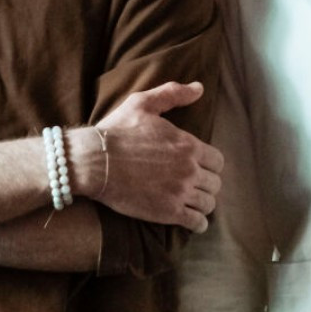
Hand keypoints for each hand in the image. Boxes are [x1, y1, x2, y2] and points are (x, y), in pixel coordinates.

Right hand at [80, 81, 223, 232]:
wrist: (93, 161)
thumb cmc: (116, 131)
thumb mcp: (142, 103)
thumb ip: (173, 94)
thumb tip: (199, 88)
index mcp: (188, 145)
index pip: (217, 161)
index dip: (210, 164)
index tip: (200, 167)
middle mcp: (189, 170)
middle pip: (215, 183)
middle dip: (207, 184)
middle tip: (196, 185)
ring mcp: (179, 192)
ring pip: (209, 203)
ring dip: (203, 203)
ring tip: (195, 203)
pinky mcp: (167, 212)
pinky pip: (196, 222)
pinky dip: (198, 223)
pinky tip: (193, 221)